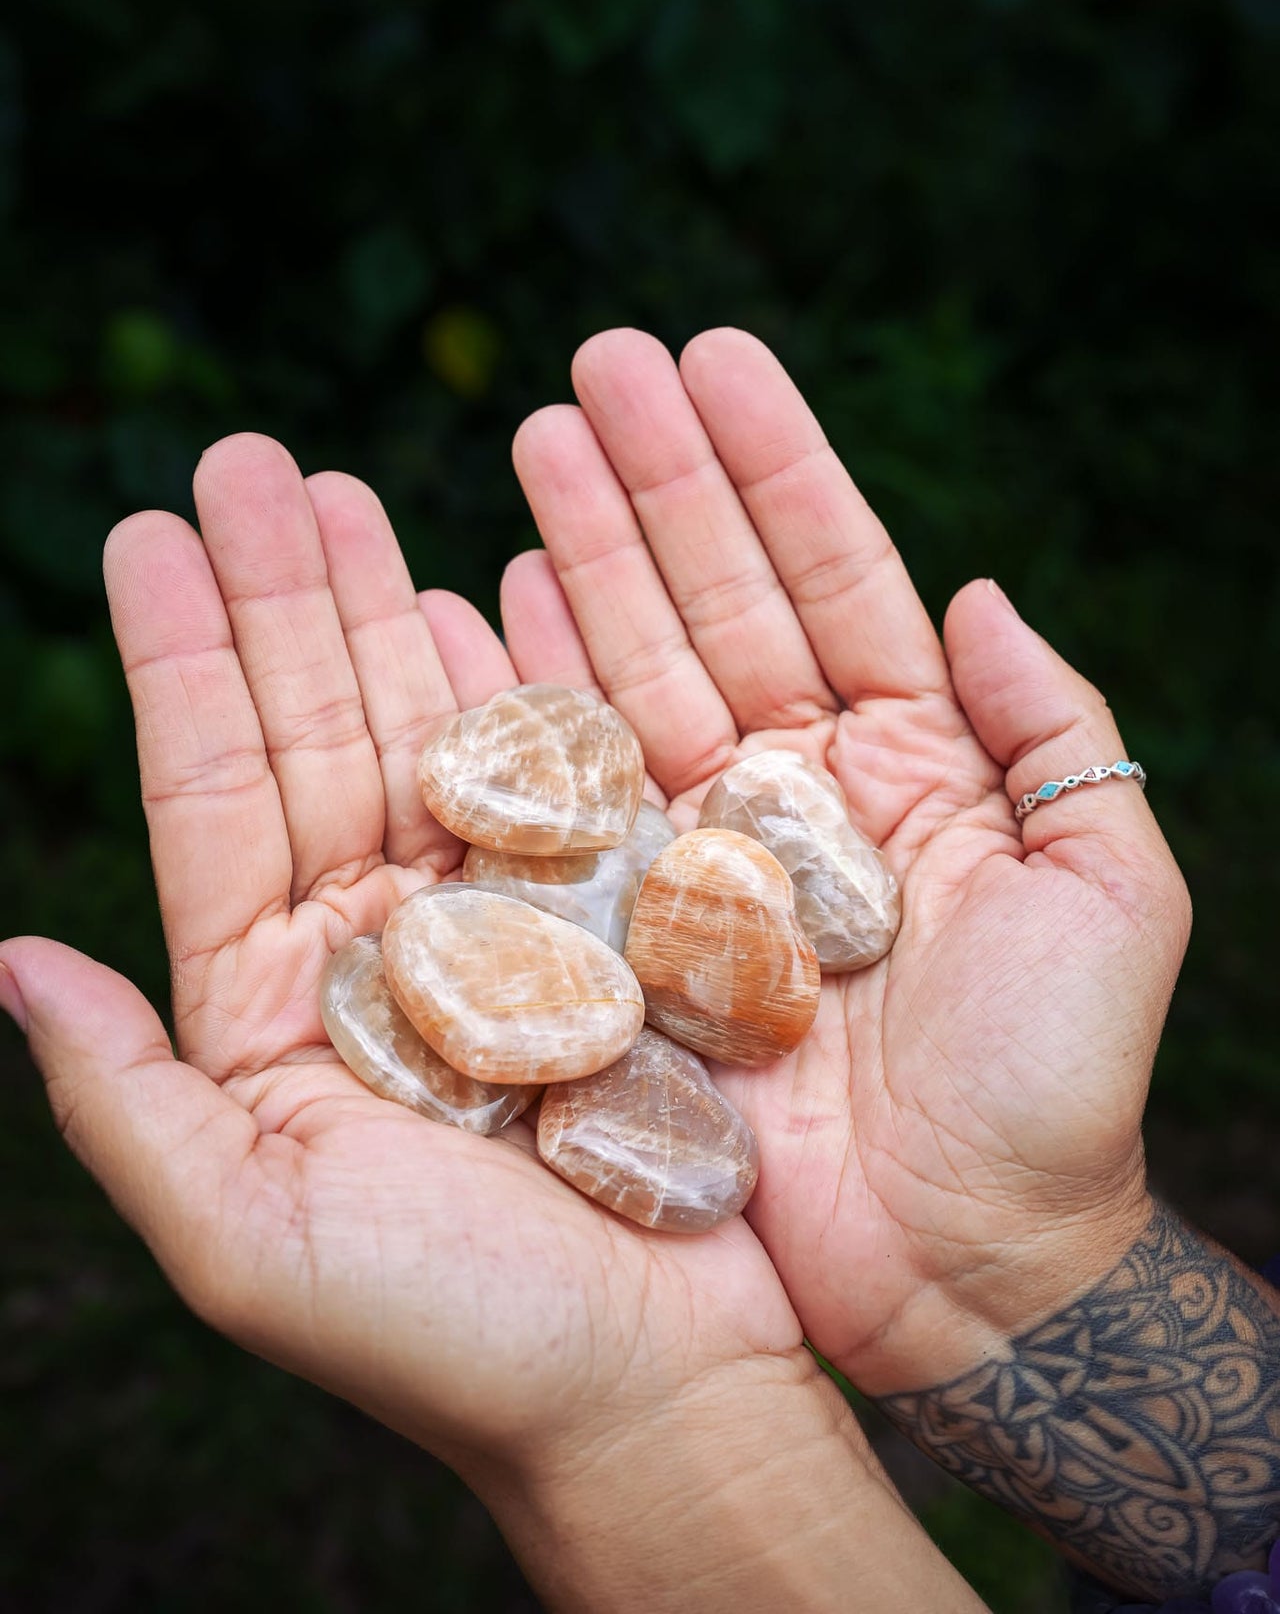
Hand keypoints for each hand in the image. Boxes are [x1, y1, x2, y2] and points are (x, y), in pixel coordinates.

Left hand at [0, 434, 881, 1607]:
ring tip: (339, 485)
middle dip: (276, 595)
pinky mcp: (607, 923)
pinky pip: (550, 780)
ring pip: (419, 734)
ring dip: (376, 609)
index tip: (148, 533)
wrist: (658, 1393)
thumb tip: (8, 964)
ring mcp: (495, 924)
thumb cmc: (453, 1343)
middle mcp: (375, 949)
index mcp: (274, 1009)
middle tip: (247, 458)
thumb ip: (126, 1101)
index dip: (178, 661)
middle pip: (310, 734)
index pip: (210, 798)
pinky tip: (475, 586)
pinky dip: (513, 680)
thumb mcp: (247, 1238)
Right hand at [507, 327, 1191, 1392]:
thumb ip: (1058, 733)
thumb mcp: (1110, 895)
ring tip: (534, 437)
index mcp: (911, 760)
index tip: (711, 355)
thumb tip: (984, 589)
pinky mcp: (634, 932)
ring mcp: (706, 852)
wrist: (970, 1273)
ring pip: (635, 667)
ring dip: (583, 550)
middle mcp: (797, 785)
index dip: (773, 465)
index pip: (834, 575)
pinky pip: (574, 797)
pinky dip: (531, 693)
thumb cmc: (1059, 1092)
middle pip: (716, 596)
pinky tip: (489, 597)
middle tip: (592, 361)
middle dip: (657, 477)